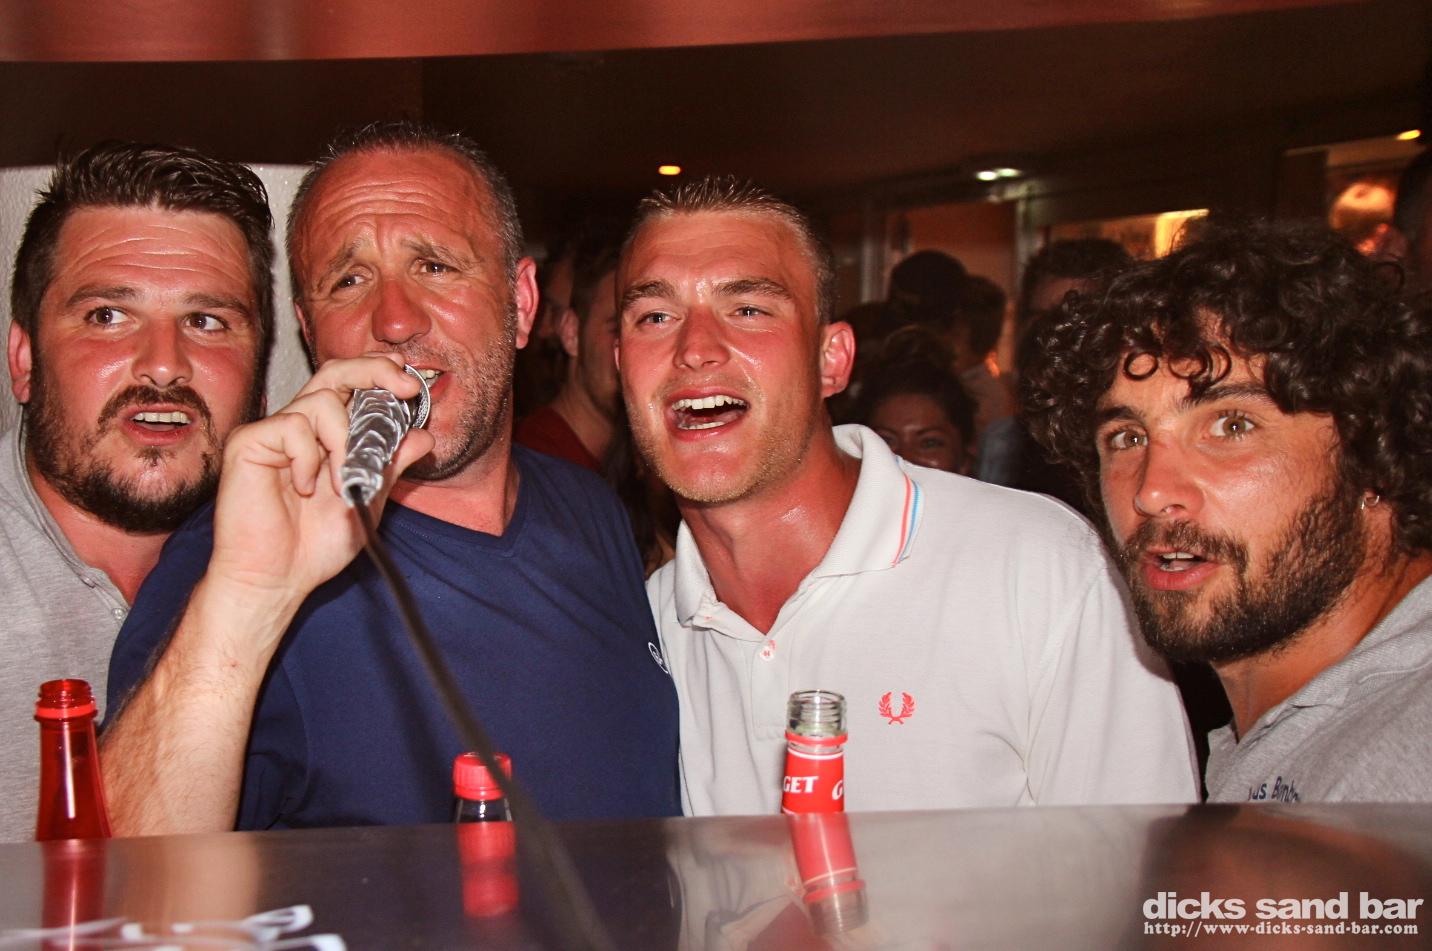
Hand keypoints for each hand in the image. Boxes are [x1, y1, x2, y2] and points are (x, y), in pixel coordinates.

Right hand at [203, 355, 434, 635]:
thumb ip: (391, 464)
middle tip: (402, 387)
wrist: (276, 579)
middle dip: (374, 371)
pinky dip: (309, 458)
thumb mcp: (369, 499)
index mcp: (327, 434)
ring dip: (346, 443)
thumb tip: (423, 435)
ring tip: (342, 484)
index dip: (381, 374)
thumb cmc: (314, 545)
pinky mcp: (249, 442)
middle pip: (336, 371)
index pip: (353, 384)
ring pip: (322, 401)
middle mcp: (300, 425)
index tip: (410, 385)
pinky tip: (304, 489)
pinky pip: (293, 427)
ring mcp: (273, 432)